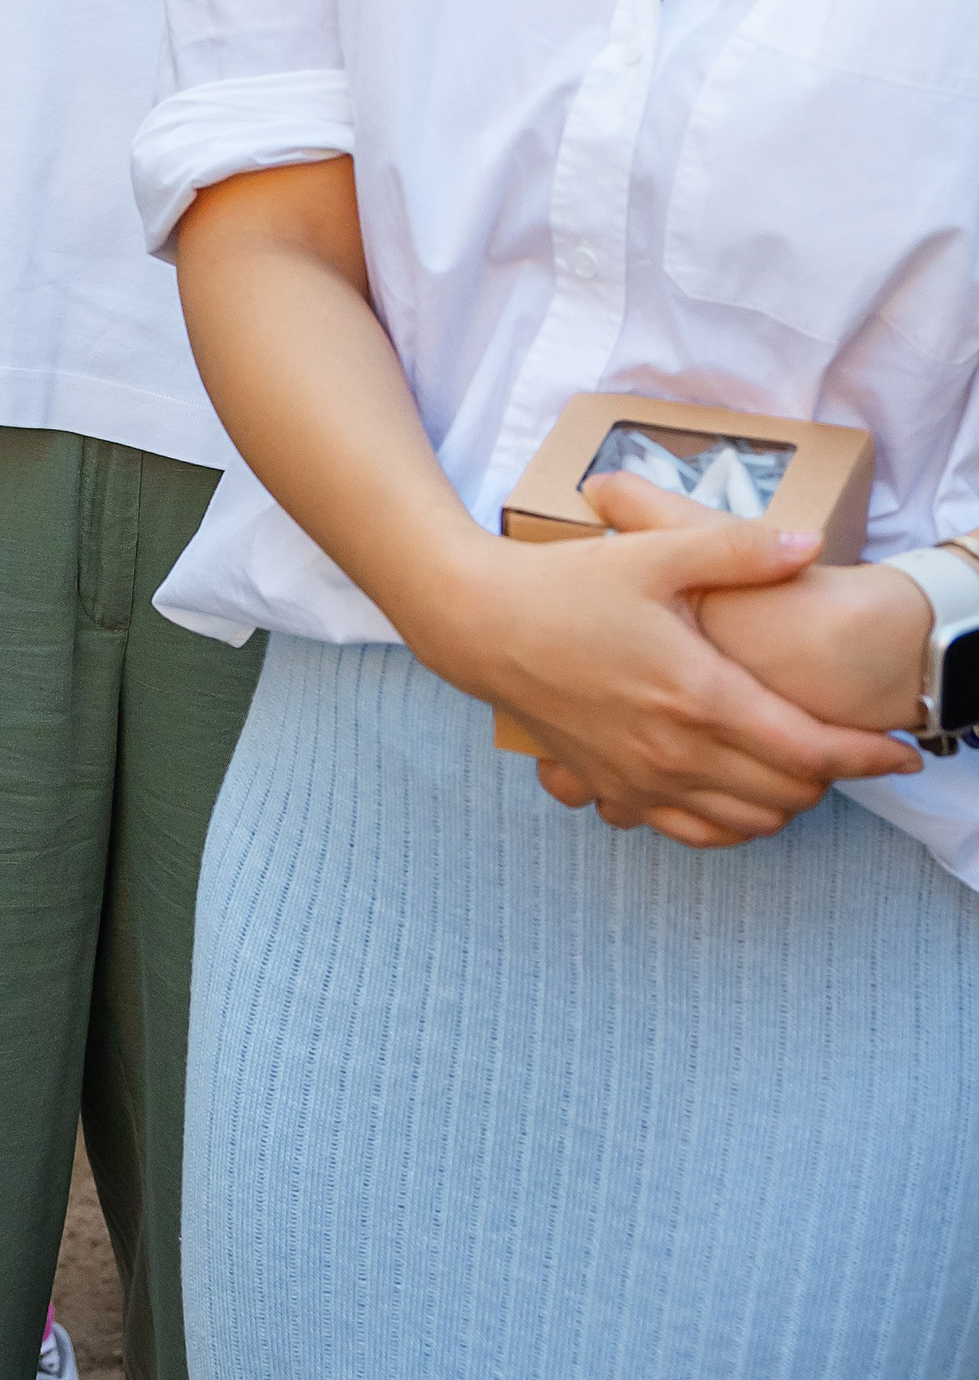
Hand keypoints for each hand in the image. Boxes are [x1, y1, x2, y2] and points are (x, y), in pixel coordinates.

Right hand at [412, 479, 914, 851]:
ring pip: (744, 823)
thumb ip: (736, 548)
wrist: (478, 623)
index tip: (901, 751)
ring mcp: (640, 776)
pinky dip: (730, 825)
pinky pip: (690, 833)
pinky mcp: (612, 788)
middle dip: (832, 778)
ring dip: (785, 804)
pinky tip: (739, 796)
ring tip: (800, 769)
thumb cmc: (563, 585)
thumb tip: (807, 547)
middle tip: (848, 745)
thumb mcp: (652, 554)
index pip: (807, 749)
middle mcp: (673, 749)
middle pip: (786, 794)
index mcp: (695, 693)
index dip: (866, 756)